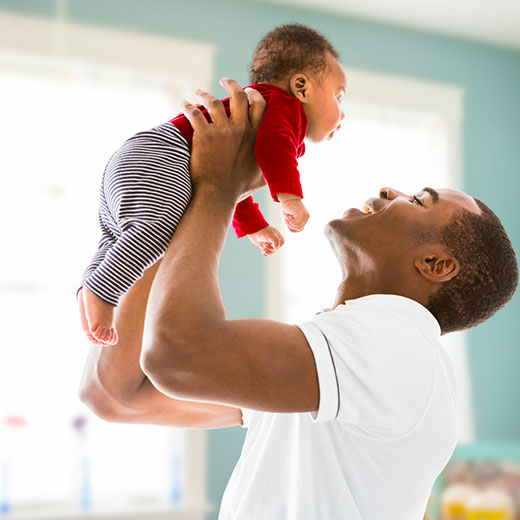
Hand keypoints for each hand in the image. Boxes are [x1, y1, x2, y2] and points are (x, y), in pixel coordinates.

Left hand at [181, 78, 266, 200]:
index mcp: (256, 136)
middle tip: (225, 81)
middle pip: (238, 97)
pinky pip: (194, 113)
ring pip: (214, 102)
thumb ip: (273, 168)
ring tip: (199, 92)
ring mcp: (221, 131)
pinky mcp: (203, 135)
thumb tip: (287, 168)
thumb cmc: (239, 189)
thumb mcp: (263, 178)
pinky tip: (183, 104)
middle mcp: (240, 129)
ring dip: (205, 94)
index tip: (248, 91)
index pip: (259, 106)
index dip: (254, 95)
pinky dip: (187, 106)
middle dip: (232, 85)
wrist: (218, 195)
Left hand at [248, 226, 284, 255]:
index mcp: (277, 235)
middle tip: (264, 244)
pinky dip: (265, 253)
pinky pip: (266, 252)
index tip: (272, 245)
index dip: (278, 246)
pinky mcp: (263, 246)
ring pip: (271, 251)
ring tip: (263, 249)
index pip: (282, 243)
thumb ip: (275, 241)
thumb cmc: (262, 231)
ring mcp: (268, 243)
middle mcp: (273, 240)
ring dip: (268, 252)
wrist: (253, 231)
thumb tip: (277, 248)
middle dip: (270, 248)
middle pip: (276, 248)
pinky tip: (262, 251)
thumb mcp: (270, 235)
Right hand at [281, 198, 309, 231]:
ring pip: (298, 227)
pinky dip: (290, 222)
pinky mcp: (302, 215)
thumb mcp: (290, 217)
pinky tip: (288, 216)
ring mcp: (305, 216)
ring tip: (287, 217)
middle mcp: (306, 217)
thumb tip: (292, 230)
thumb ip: (292, 223)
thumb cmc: (288, 206)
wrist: (288, 197)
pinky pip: (296, 224)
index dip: (293, 229)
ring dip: (290, 224)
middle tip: (287, 219)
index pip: (300, 228)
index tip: (288, 225)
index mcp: (304, 218)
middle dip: (291, 226)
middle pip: (299, 229)